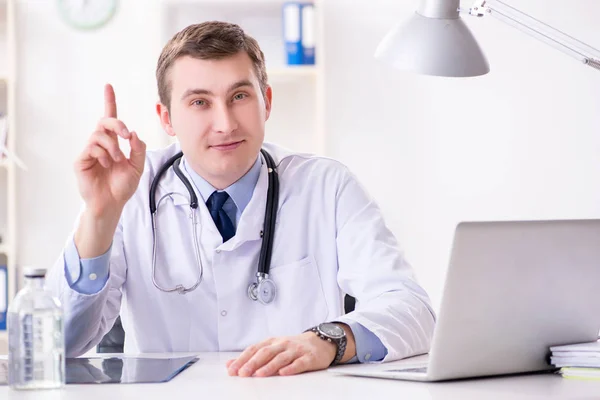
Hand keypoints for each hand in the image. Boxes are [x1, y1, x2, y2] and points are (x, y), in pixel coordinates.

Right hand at [74, 83, 146, 215]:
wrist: (112, 204)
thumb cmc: (122, 186)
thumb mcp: (137, 167)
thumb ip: (138, 149)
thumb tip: (134, 134)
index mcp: (113, 143)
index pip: (110, 119)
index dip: (109, 102)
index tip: (108, 86)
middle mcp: (100, 144)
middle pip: (105, 121)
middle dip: (118, 124)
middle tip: (127, 135)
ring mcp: (89, 151)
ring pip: (99, 135)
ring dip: (113, 146)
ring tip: (116, 160)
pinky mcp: (81, 160)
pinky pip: (92, 148)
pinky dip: (103, 154)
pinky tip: (106, 165)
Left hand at [226, 330, 345, 376]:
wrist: (319, 342)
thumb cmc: (292, 347)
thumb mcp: (272, 348)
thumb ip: (252, 356)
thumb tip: (230, 364)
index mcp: (272, 342)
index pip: (254, 349)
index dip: (242, 359)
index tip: (232, 369)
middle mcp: (283, 344)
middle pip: (266, 353)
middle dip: (253, 363)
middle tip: (242, 373)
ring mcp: (296, 350)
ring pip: (281, 358)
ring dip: (269, 366)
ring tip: (259, 374)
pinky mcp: (308, 358)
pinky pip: (299, 363)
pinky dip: (291, 368)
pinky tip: (284, 373)